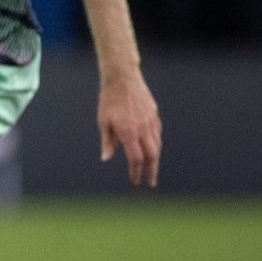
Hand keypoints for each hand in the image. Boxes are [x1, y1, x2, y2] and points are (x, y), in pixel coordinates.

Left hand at [98, 71, 161, 186]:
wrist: (122, 78)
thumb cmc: (109, 100)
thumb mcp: (103, 122)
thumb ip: (107, 142)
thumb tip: (106, 159)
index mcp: (129, 132)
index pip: (135, 158)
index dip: (135, 171)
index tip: (135, 180)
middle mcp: (143, 129)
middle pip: (152, 155)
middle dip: (152, 170)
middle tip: (151, 182)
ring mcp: (151, 121)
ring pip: (157, 145)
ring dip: (155, 159)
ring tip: (152, 168)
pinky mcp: (154, 114)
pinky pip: (157, 134)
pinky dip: (156, 144)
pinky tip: (152, 148)